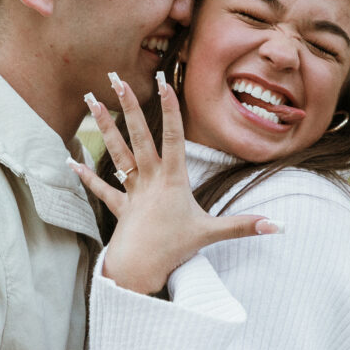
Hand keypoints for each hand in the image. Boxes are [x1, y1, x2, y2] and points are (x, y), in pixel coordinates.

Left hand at [68, 72, 281, 294]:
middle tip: (116, 79)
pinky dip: (86, 175)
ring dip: (103, 126)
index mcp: (173, 179)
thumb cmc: (176, 250)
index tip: (163, 82)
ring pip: (116, 152)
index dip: (169, 108)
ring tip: (91, 100)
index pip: (172, 136)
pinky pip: (101, 188)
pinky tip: (71, 160)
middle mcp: (150, 179)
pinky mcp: (119, 206)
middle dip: (127, 106)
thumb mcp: (211, 234)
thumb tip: (278, 226)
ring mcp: (132, 191)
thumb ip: (244, 226)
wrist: (140, 270)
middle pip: (138, 135)